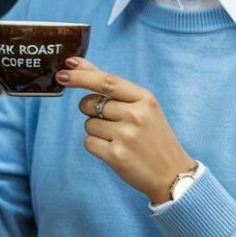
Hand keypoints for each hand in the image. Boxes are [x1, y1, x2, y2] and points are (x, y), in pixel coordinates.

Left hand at [57, 57, 194, 203]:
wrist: (172, 173)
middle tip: (112, 121)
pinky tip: (115, 150)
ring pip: (88, 124)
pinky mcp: (116, 156)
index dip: (81, 76)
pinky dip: (96, 146)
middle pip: (90, 103)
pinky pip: (88, 142)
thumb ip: (111, 85)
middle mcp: (136, 115)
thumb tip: (75, 63)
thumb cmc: (153, 136)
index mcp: (145, 98)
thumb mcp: (142, 106)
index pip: (106, 81)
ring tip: (119, 139)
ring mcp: (126, 136)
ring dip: (96, 131)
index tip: (63, 73)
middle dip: (91, 110)